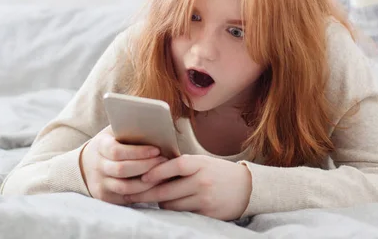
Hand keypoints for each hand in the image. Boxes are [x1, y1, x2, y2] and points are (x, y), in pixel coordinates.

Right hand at [81, 126, 167, 204]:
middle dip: (146, 166)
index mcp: (100, 146)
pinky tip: (155, 186)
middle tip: (165, 161)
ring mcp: (100, 184)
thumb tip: (157, 124)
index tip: (157, 150)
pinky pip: (127, 199)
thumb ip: (130, 128)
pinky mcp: (106, 197)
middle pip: (122, 170)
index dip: (138, 152)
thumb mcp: (115, 132)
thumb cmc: (111, 143)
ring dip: (147, 182)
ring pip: (126, 188)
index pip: (117, 151)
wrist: (87, 164)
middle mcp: (98, 166)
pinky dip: (143, 194)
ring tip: (163, 174)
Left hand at [124, 154, 251, 220]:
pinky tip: (170, 206)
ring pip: (171, 206)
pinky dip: (173, 211)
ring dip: (160, 203)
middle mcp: (203, 181)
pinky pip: (182, 214)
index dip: (157, 171)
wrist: (246, 188)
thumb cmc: (217, 172)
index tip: (142, 176)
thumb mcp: (202, 162)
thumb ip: (181, 164)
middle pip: (167, 191)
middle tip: (131, 194)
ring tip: (155, 199)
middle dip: (146, 194)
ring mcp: (205, 199)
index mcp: (201, 164)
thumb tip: (150, 168)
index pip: (176, 165)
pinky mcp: (208, 214)